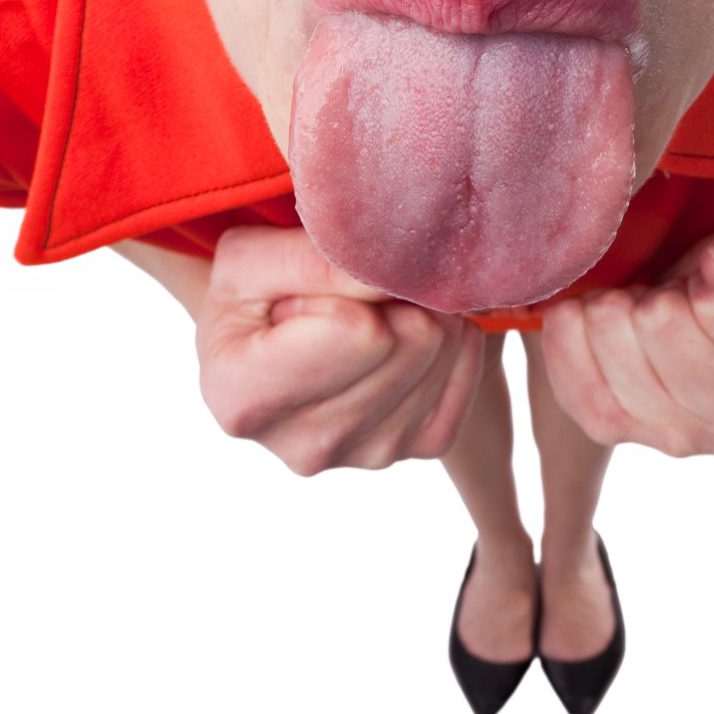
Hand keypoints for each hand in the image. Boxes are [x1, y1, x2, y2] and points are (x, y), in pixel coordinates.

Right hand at [195, 224, 486, 475]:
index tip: (323, 272)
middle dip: (400, 290)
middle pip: (413, 340)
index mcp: (245, 398)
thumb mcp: (250, 258)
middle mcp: (305, 448)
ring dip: (425, 308)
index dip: (356, 280)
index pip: (360, 331)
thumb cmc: (248, 294)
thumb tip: (397, 273)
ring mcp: (365, 456)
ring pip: (442, 354)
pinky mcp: (414, 449)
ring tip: (381, 302)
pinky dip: (454, 341)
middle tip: (364, 282)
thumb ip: (316, 261)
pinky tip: (416, 321)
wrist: (261, 340)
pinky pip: (467, 381)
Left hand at [538, 210, 713, 459]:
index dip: (712, 267)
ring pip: (614, 343)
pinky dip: (573, 325)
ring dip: (621, 302)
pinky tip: (604, 312)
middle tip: (682, 286)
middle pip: (662, 325)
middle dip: (665, 285)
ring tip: (650, 299)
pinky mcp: (616, 432)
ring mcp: (681, 440)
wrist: (709, 304)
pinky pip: (568, 367)